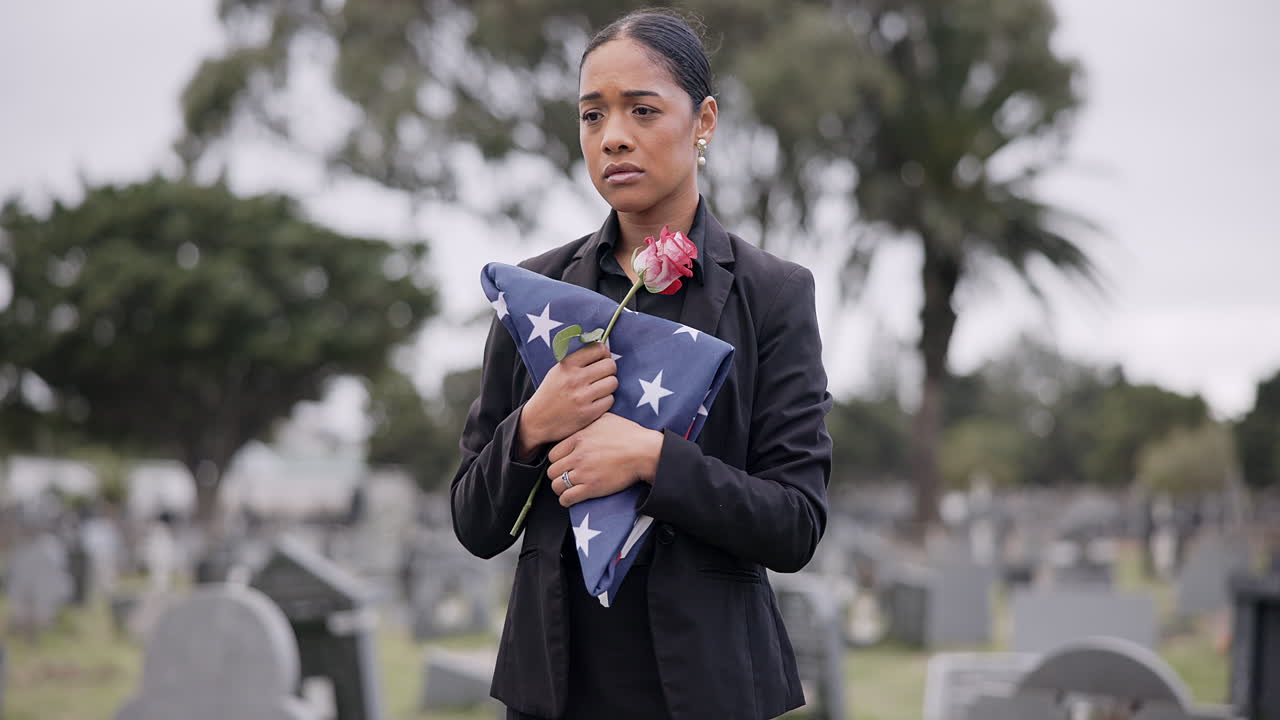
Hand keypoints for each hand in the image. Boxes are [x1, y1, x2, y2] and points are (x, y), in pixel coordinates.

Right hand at [517, 342, 616, 456]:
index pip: (598, 349)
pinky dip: (605, 400)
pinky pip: (610, 399)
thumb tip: (604, 350)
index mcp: (567, 365)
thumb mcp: (558, 371)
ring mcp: (582, 397)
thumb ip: (578, 360)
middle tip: (602, 375)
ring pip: (613, 382)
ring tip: (599, 389)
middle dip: (609, 369)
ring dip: (608, 385)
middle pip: (610, 365)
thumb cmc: (551, 393)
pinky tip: (595, 401)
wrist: (538, 421)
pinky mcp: (588, 413)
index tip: (602, 358)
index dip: (604, 352)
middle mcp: (575, 379)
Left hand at [546, 413, 663, 507]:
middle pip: (552, 470)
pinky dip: (566, 500)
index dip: (557, 460)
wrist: (644, 452)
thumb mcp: (605, 419)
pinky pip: (567, 498)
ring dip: (560, 488)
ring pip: (556, 485)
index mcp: (578, 438)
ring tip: (567, 488)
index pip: (552, 454)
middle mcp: (577, 456)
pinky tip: (571, 498)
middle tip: (565, 476)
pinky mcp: (592, 488)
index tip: (563, 463)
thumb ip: (589, 420)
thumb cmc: (629, 435)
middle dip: (557, 475)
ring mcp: (583, 473)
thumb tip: (584, 418)